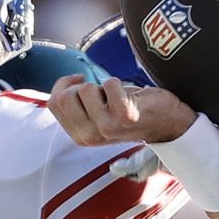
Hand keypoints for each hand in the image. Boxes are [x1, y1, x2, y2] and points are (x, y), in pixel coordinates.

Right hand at [48, 75, 196, 146]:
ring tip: (119, 98)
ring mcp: (107, 128)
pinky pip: (109, 84)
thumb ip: (76, 105)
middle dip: (82, 86)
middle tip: (103, 94)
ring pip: (86, 89)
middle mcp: (90, 136)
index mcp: (80, 136)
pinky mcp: (124, 116)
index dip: (64, 85)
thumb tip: (62, 84)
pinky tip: (130, 98)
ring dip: (104, 86)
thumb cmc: (129, 112)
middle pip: (64, 97)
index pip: (54, 103)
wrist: (164, 121)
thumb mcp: (95, 113)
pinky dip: (119, 83)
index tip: (80, 81)